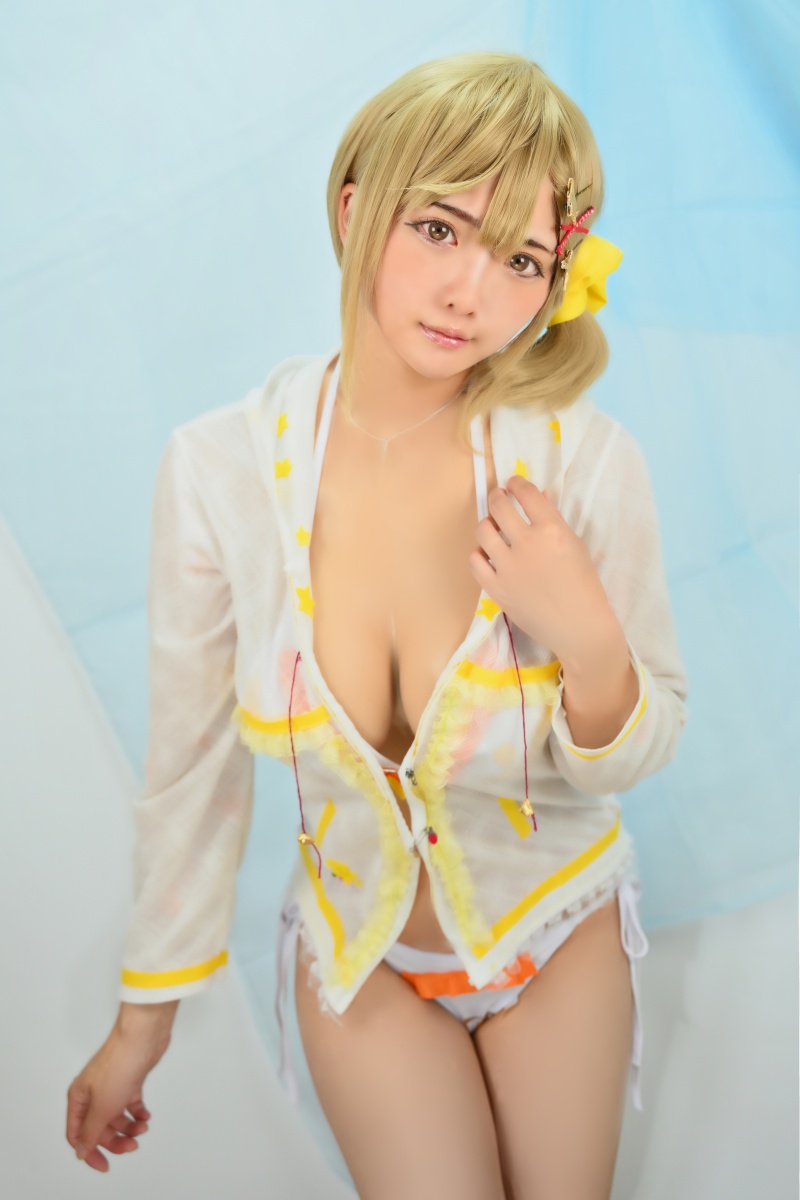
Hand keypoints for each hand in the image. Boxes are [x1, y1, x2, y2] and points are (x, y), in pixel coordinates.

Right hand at [66, 1006, 174, 1172]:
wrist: (142, 1038)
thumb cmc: (119, 1065)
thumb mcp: (102, 1108)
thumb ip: (90, 1132)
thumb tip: (81, 1151)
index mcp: (78, 1098)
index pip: (77, 1134)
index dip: (89, 1152)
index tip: (105, 1165)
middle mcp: (92, 1092)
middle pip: (99, 1127)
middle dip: (116, 1139)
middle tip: (132, 1145)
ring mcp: (111, 1085)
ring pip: (117, 1117)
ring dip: (130, 1126)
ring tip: (143, 1126)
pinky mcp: (129, 1079)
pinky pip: (130, 1103)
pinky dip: (138, 1112)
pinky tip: (146, 1115)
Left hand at [469, 475, 613, 664]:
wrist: (579, 626)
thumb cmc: (584, 585)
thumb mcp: (575, 546)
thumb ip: (554, 519)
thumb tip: (539, 496)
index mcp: (552, 530)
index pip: (526, 493)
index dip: (517, 483)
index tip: (513, 485)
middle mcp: (528, 544)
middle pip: (499, 506)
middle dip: (498, 496)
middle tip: (500, 499)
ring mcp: (508, 567)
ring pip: (482, 530)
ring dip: (487, 524)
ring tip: (494, 528)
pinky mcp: (496, 589)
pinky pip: (474, 561)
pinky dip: (479, 554)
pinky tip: (488, 554)